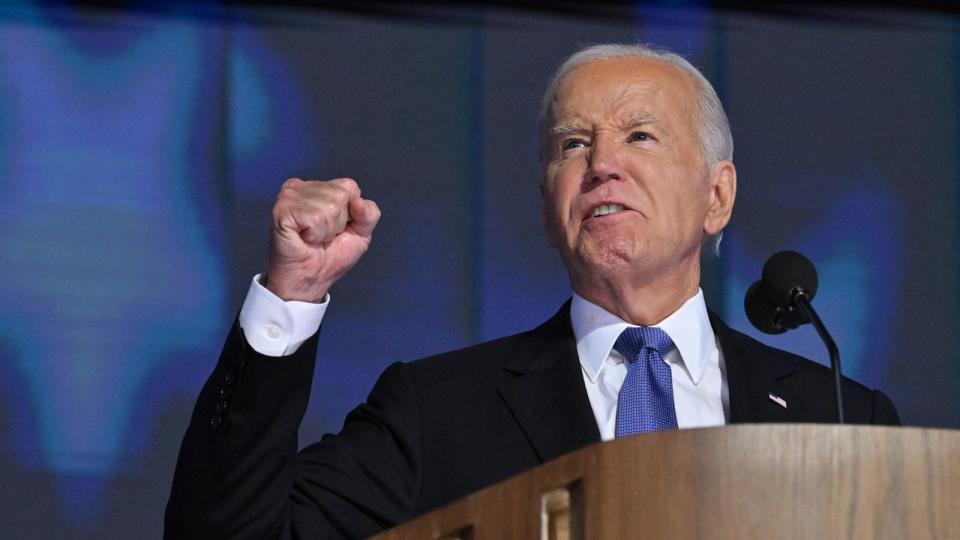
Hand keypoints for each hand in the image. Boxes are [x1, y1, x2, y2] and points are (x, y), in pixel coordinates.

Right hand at [265, 178, 380, 301]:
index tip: (337, 228)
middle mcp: (302, 187)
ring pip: (330, 207)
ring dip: (326, 231)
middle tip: (323, 236)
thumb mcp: (361, 233)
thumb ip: (369, 213)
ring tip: (313, 239)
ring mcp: (289, 197)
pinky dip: (315, 234)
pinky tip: (304, 239)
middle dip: (339, 222)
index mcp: (318, 187)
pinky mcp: (282, 210)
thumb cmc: (331, 256)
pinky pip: (315, 218)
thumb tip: (358, 201)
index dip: (351, 213)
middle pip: (341, 195)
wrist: (312, 280)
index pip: (350, 186)